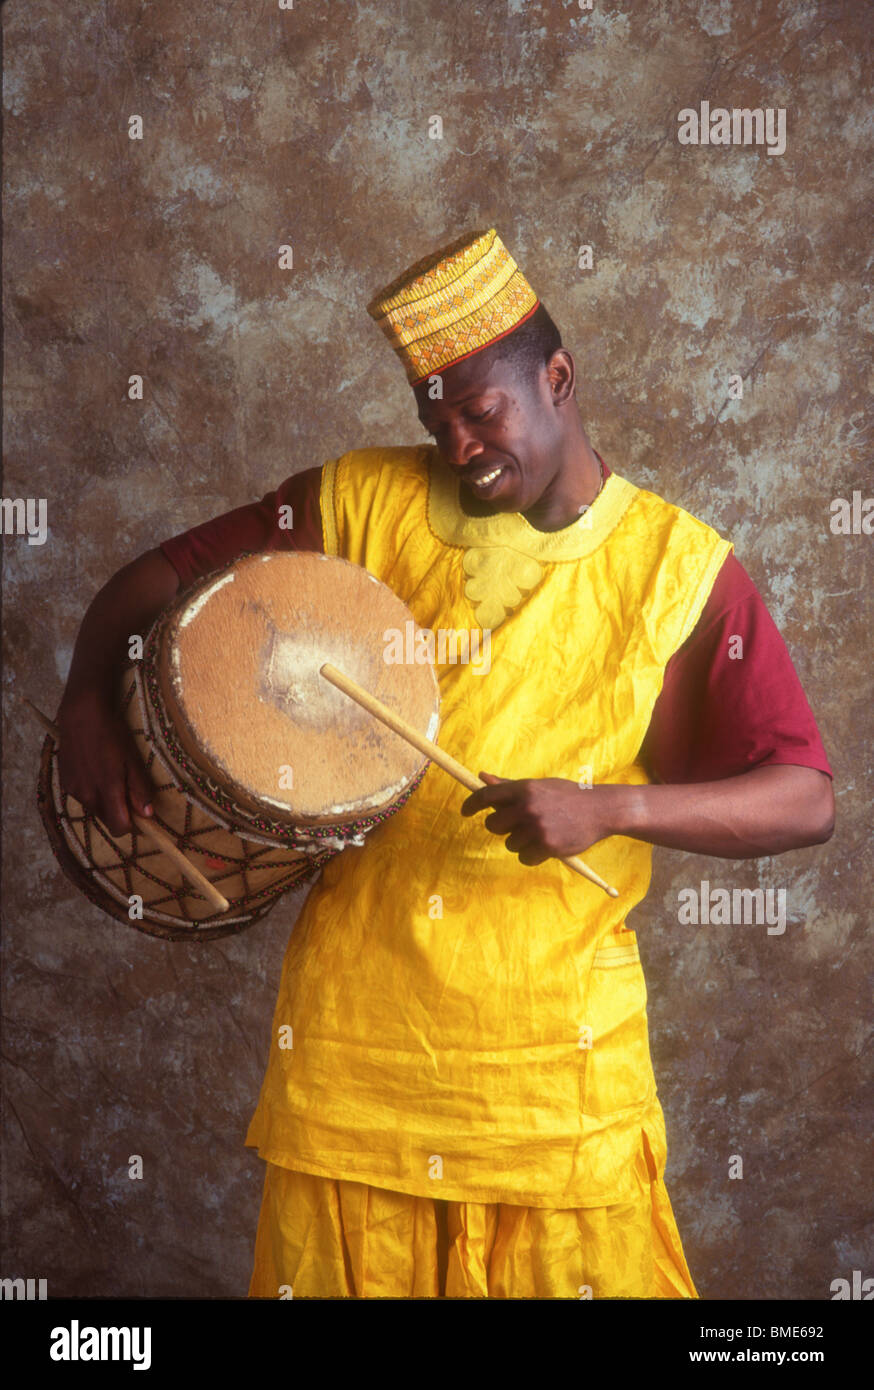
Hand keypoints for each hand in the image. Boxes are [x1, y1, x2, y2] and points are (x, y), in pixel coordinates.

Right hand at [56, 688, 154, 836]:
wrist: (82, 714)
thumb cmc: (112, 734)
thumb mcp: (133, 759)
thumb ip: (140, 789)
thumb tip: (148, 814)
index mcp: (107, 791)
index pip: (120, 829)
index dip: (132, 824)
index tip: (139, 812)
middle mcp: (87, 796)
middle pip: (107, 820)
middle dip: (119, 812)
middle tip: (127, 788)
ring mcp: (73, 790)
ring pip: (95, 809)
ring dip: (105, 801)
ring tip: (111, 775)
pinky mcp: (65, 782)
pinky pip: (83, 797)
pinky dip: (92, 791)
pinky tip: (96, 770)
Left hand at [460, 771, 616, 864]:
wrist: (601, 809)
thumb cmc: (567, 796)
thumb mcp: (538, 786)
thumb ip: (509, 785)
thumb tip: (481, 777)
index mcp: (524, 788)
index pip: (486, 796)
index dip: (471, 805)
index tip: (464, 811)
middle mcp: (527, 807)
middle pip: (493, 825)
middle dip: (500, 827)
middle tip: (515, 825)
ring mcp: (537, 827)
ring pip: (510, 844)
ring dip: (520, 842)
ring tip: (541, 832)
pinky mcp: (547, 846)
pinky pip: (524, 858)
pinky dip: (532, 855)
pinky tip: (547, 845)